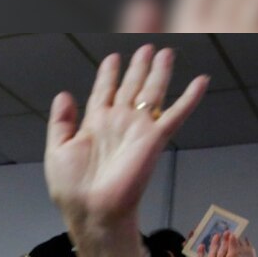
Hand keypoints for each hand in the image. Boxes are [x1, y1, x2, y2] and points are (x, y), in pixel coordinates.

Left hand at [45, 46, 207, 250]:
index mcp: (94, 124)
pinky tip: (201, 81)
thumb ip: (60, 122)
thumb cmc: (72, 189)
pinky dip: (189, 98)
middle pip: (130, 86)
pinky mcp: (154, 139)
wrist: (92, 210)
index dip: (108, 74)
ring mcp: (137, 129)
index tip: (113, 57)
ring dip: (159, 73)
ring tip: (165, 52)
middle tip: (147, 46)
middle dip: (138, 66)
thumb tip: (63, 94)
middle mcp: (117, 122)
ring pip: (152, 92)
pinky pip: (175, 114)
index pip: (103, 91)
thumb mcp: (56, 151)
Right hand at [186, 232, 249, 256]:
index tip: (233, 235)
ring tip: (216, 235)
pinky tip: (201, 246)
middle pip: (222, 252)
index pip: (230, 255)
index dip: (232, 245)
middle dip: (225, 242)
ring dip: (214, 245)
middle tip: (227, 231)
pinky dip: (200, 253)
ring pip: (212, 254)